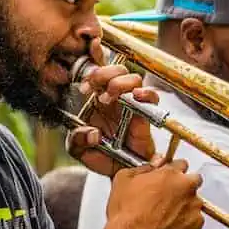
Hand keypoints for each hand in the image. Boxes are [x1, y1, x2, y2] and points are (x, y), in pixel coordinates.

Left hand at [66, 38, 159, 176]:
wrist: (120, 172)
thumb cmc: (101, 156)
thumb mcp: (77, 149)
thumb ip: (76, 139)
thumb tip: (93, 133)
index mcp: (98, 97)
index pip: (99, 68)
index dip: (96, 56)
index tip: (90, 56)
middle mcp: (116, 97)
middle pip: (116, 68)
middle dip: (103, 73)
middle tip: (92, 89)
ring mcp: (132, 105)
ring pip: (134, 77)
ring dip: (119, 83)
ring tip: (108, 98)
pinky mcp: (147, 115)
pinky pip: (152, 97)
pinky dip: (146, 93)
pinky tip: (136, 97)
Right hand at [105, 157, 204, 228]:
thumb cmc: (127, 211)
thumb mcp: (124, 178)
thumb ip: (144, 168)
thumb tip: (153, 166)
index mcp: (171, 173)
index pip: (181, 164)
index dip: (174, 171)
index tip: (169, 177)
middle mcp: (186, 187)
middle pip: (194, 180)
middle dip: (184, 185)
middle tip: (170, 196)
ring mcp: (194, 206)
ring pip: (195, 201)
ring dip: (186, 204)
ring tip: (167, 213)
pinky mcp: (197, 224)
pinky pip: (196, 219)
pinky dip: (187, 221)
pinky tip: (172, 224)